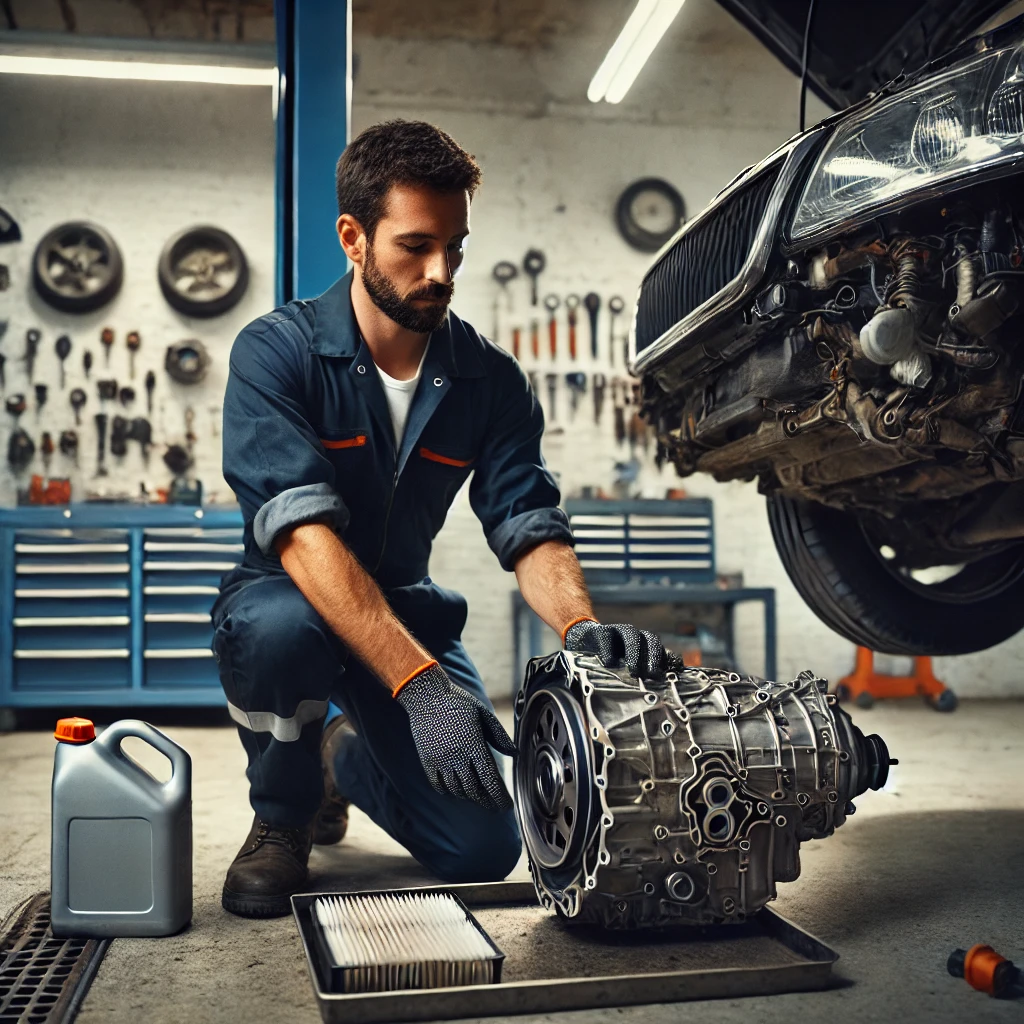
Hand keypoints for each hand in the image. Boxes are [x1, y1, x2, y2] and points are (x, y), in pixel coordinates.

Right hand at [394, 662, 515, 811]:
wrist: (426, 696)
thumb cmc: (458, 702)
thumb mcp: (483, 714)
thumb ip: (499, 736)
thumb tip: (514, 754)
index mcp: (474, 745)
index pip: (489, 779)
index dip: (499, 797)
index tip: (506, 806)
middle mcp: (457, 756)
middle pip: (473, 789)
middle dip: (486, 801)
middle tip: (494, 805)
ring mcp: (440, 760)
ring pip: (456, 789)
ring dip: (468, 796)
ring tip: (478, 797)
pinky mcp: (427, 760)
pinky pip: (437, 784)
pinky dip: (448, 791)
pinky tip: (455, 790)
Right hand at [563, 618, 666, 677]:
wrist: (583, 642)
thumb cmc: (609, 661)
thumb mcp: (626, 669)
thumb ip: (640, 676)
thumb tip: (655, 690)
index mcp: (644, 645)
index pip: (660, 649)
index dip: (664, 661)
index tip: (664, 677)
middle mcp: (634, 636)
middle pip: (650, 638)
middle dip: (653, 656)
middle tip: (651, 674)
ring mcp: (618, 631)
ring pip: (631, 634)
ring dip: (635, 652)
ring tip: (633, 671)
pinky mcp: (600, 631)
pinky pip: (607, 637)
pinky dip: (609, 650)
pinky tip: (609, 663)